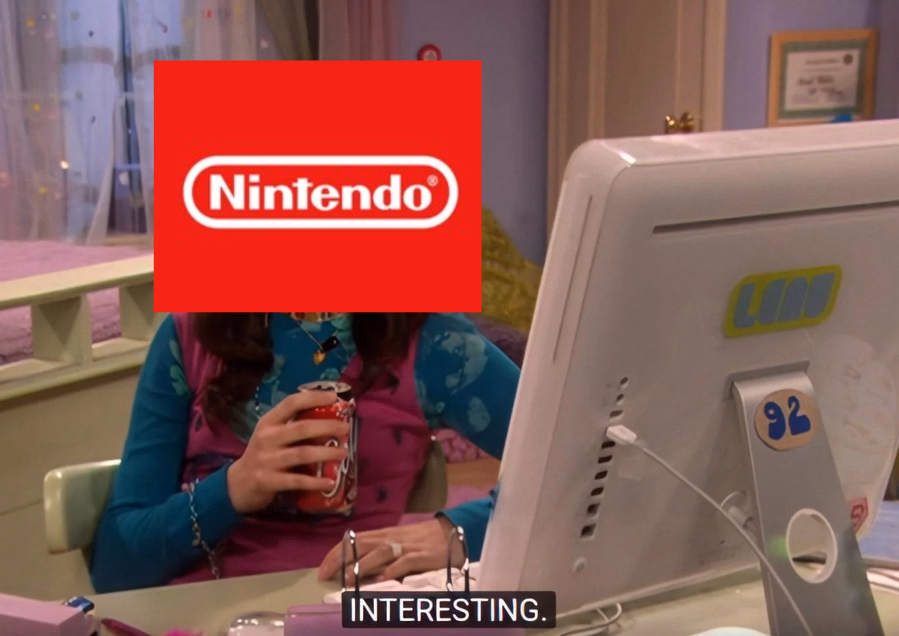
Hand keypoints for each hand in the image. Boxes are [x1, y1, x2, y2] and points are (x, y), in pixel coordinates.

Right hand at [227, 390, 348, 513]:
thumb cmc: (263, 454)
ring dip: (326, 453)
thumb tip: (330, 416)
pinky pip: (297, 481)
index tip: (334, 396)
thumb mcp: (272, 435)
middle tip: (346, 428)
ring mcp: (267, 460)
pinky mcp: (269, 481)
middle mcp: (267, 438)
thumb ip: (292, 425)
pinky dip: (315, 482)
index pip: (291, 403)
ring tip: (344, 453)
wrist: (238, 484)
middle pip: (301, 428)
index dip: (313, 398)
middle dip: (327, 426)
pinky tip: (330, 482)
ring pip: (302, 454)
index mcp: (269, 422)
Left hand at [318, 517, 463, 585]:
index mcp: (384, 534)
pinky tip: (382, 579)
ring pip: (380, 552)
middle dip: (342, 559)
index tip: (322, 567)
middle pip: (362, 545)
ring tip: (347, 579)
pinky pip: (405, 562)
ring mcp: (407, 546)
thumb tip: (355, 565)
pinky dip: (393, 570)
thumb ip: (379, 550)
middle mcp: (392, 538)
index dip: (337, 552)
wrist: (451, 530)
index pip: (355, 540)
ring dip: (362, 565)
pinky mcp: (421, 555)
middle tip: (326, 574)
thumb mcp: (397, 540)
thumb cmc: (421, 539)